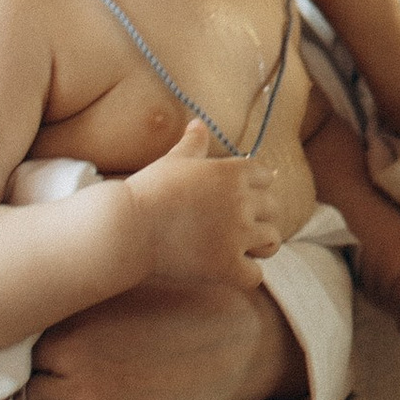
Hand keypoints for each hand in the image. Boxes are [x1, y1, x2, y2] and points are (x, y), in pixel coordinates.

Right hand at [128, 123, 279, 288]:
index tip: (238, 197)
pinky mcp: (227, 266)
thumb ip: (193, 144)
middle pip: (273, 208)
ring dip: (259, 245)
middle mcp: (242, 202)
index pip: (265, 176)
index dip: (254, 187)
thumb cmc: (148, 191)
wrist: (126, 227)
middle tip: (238, 225)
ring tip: (242, 248)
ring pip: (272, 241)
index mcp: (233, 172)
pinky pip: (255, 275)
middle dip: (259, 215)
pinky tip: (230, 271)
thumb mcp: (173, 161)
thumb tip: (199, 124)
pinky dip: (245, 275)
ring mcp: (237, 236)